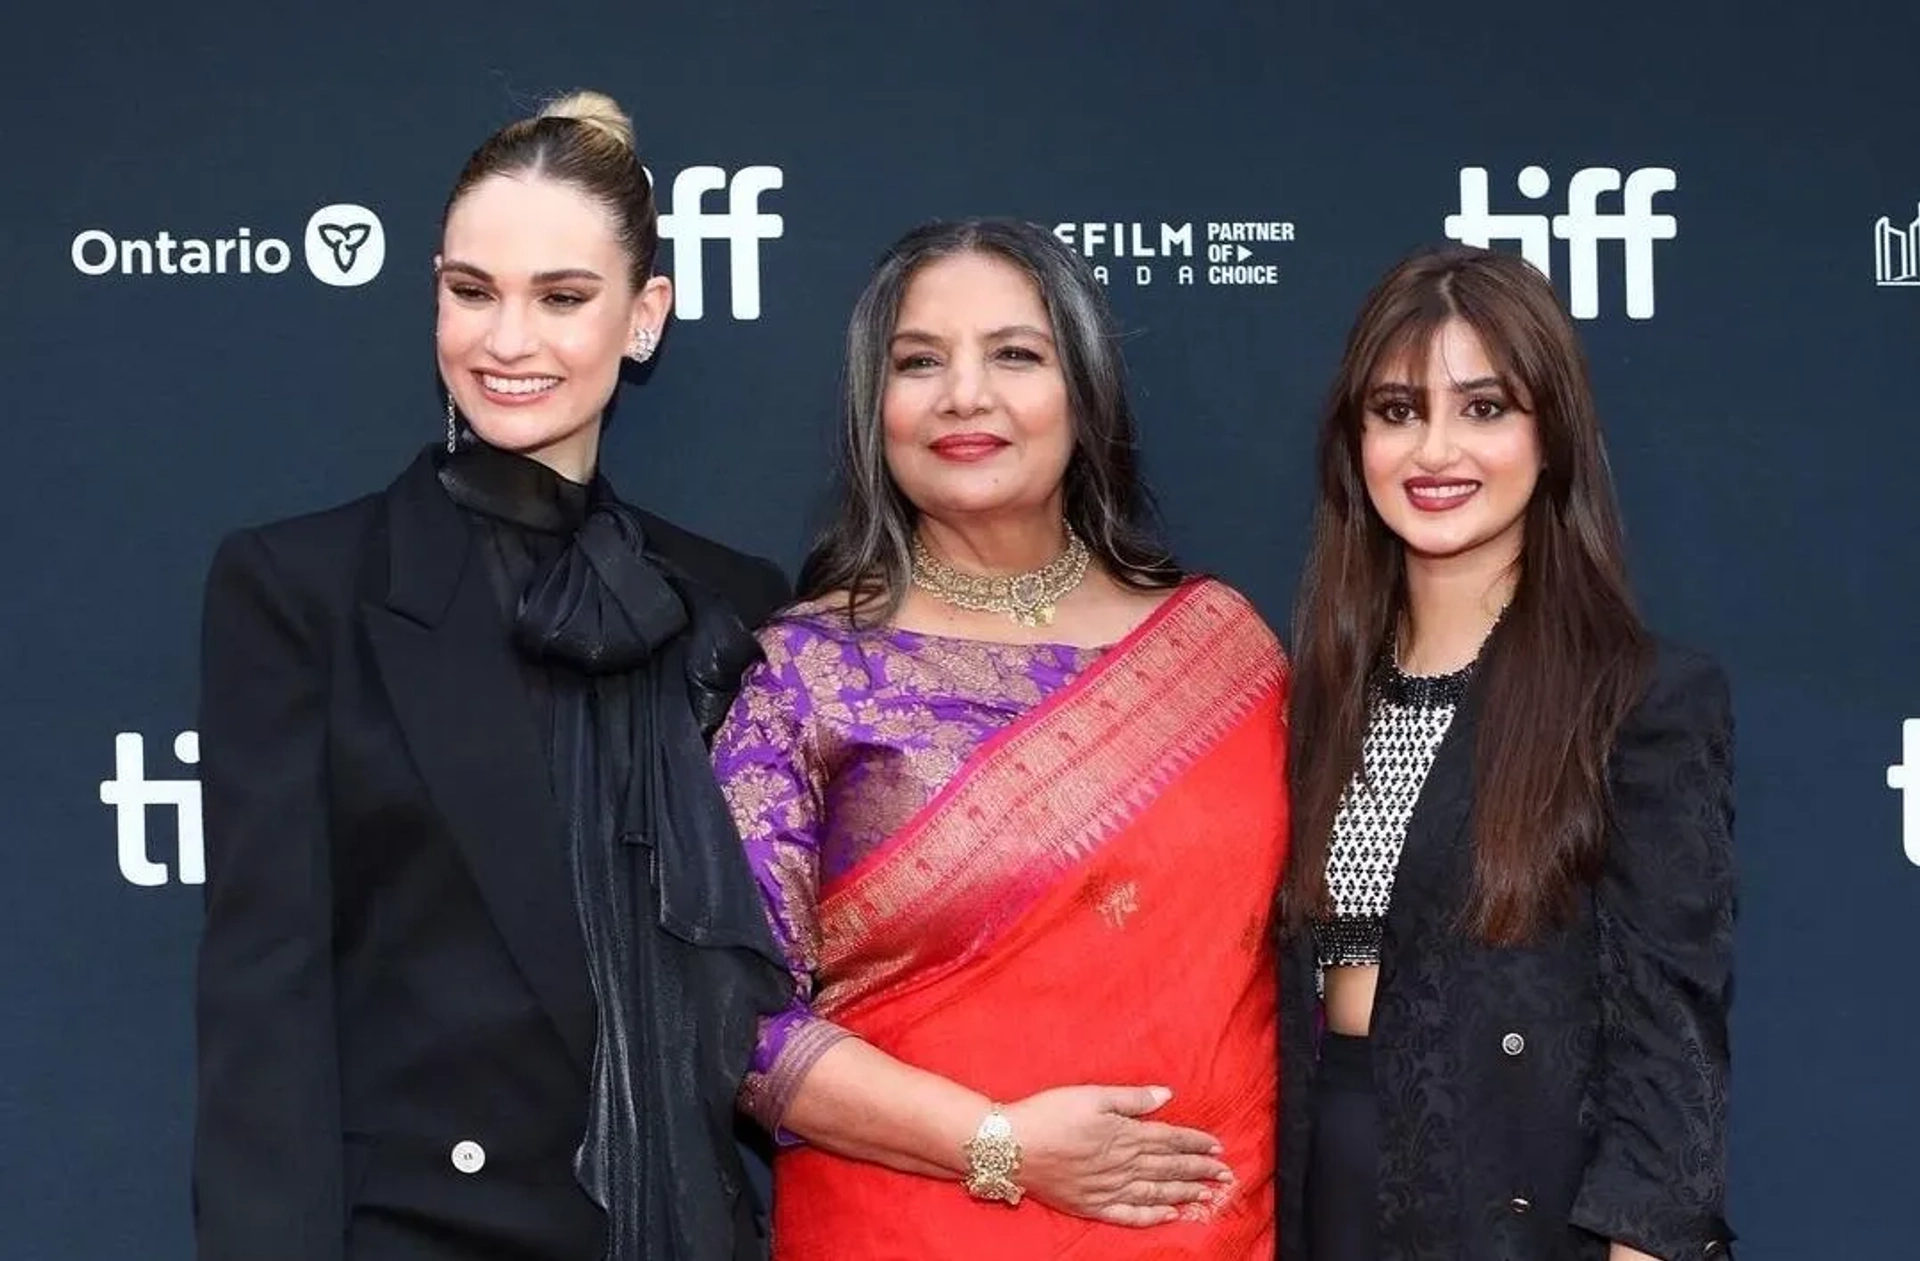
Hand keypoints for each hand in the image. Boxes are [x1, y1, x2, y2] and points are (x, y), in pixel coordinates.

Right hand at [999, 1085, 1231, 1226]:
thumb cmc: (1048, 1113)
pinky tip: (1169, 1214)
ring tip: (1207, 1194)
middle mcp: (1122, 1164)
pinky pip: (1130, 1214)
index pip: (1169, 1139)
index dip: (1195, 1143)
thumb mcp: (1091, 1094)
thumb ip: (1132, 1098)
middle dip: (1199, 1170)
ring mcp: (1109, 1188)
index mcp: (1124, 1134)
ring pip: (1156, 1192)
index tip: (1217, 1147)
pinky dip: (1152, 1215)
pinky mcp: (1093, 1205)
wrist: (1011, 1146)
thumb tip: (1167, 1096)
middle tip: (1224, 1174)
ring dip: (1184, 1193)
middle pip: (1169, 1167)